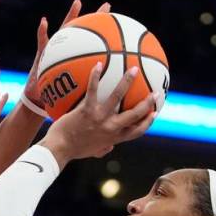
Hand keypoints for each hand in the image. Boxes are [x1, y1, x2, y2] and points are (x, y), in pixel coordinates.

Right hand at [23, 0, 111, 108]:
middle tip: (108, 5)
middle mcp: (71, 54)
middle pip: (87, 34)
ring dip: (71, 16)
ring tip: (78, 2)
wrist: (39, 102)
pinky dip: (42, 31)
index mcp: (80, 63)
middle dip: (96, 19)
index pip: (98, 47)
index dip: (110, 39)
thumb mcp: (78, 102)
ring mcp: (57, 52)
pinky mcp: (42, 55)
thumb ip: (92, 99)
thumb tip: (111, 109)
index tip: (123, 28)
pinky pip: (42, 41)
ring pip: (66, 30)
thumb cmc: (59, 100)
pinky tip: (44, 21)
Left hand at [39, 63, 157, 165]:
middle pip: (135, 114)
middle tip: (156, 92)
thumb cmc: (74, 150)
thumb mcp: (92, 151)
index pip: (137, 131)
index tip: (154, 113)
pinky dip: (96, 76)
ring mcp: (99, 119)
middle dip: (148, 103)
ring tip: (134, 69)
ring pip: (118, 97)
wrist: (59, 150)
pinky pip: (93, 90)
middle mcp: (110, 128)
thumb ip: (103, 149)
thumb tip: (110, 147)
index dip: (148, 122)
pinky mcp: (86, 111)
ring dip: (127, 82)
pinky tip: (98, 64)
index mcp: (113, 138)